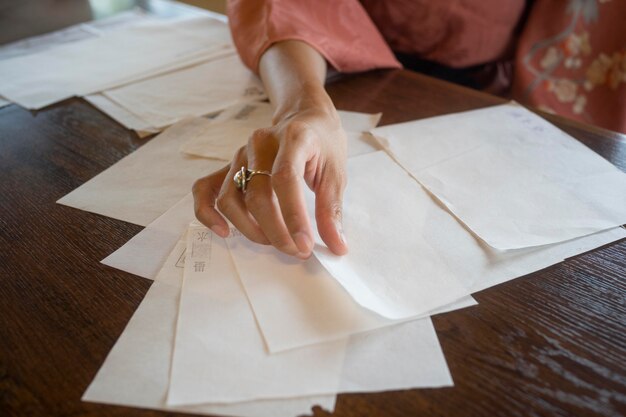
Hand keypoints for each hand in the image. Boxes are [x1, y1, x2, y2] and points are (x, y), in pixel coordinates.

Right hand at [193, 105, 347, 258]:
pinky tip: (224, 232)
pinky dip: (207, 213)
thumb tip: (337, 246)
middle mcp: (260, 144)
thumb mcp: (336, 172)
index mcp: (292, 138)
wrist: (304, 119)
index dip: (293, 217)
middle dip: (276, 231)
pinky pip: (205, 189)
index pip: (285, 179)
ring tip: (274, 242)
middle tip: (296, 250)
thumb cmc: (322, 144)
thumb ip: (332, 209)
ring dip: (249, 229)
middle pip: (257, 195)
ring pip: (230, 198)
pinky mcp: (228, 166)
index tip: (304, 245)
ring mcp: (239, 155)